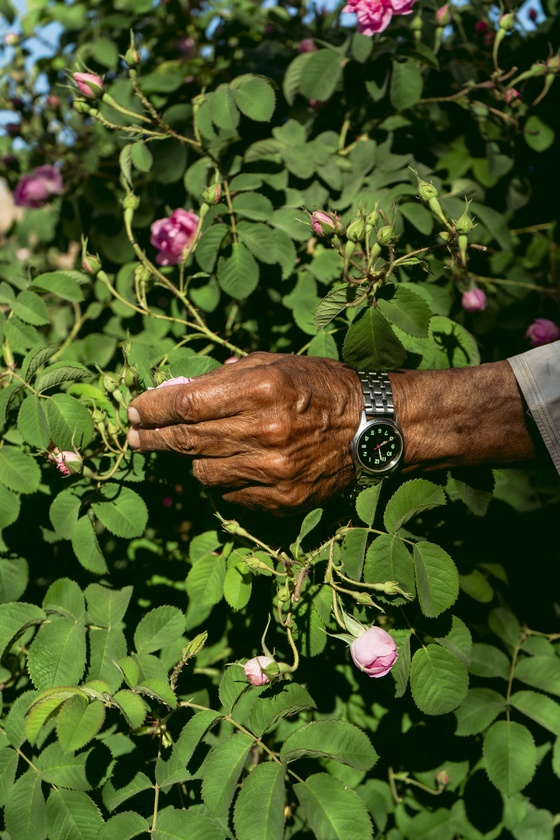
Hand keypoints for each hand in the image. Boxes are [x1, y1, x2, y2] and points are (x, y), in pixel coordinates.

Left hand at [127, 352, 362, 514]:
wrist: (372, 428)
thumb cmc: (321, 387)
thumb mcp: (276, 364)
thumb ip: (224, 378)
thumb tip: (176, 391)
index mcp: (263, 389)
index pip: (186, 403)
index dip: (152, 407)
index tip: (134, 410)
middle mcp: (264, 432)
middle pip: (186, 441)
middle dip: (152, 437)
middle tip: (134, 436)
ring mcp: (273, 471)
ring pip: (202, 473)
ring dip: (192, 459)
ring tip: (198, 447)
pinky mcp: (281, 499)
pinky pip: (229, 494)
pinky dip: (223, 479)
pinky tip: (234, 465)